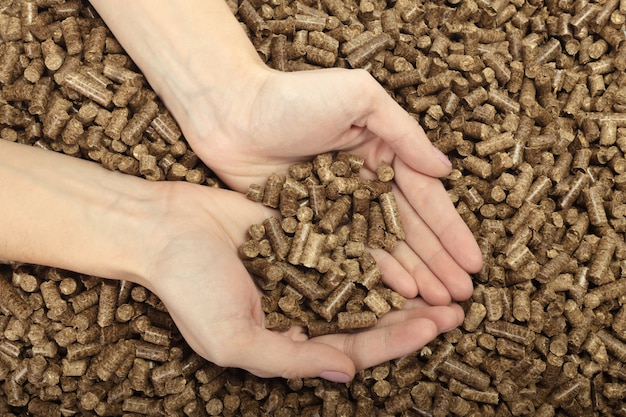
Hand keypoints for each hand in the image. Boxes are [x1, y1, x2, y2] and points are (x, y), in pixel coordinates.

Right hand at [146, 183, 465, 380]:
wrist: (163, 228)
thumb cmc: (190, 289)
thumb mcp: (236, 339)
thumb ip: (291, 360)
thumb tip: (346, 376)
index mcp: (288, 340)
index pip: (353, 348)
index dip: (395, 343)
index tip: (433, 329)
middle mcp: (302, 308)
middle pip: (368, 317)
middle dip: (412, 317)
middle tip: (455, 308)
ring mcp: (304, 270)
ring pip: (364, 282)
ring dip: (402, 284)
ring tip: (442, 280)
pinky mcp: (302, 235)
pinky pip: (346, 244)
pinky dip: (374, 249)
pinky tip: (405, 245)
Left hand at [182, 67, 482, 304]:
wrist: (232, 112)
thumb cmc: (295, 97)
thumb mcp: (359, 96)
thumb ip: (403, 133)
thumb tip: (445, 170)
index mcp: (383, 151)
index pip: (425, 198)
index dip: (450, 231)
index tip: (474, 262)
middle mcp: (366, 182)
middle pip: (409, 229)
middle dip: (438, 261)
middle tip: (462, 296)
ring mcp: (339, 206)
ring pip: (383, 246)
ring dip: (414, 273)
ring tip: (438, 303)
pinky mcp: (312, 223)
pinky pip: (348, 252)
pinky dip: (374, 272)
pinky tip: (398, 293)